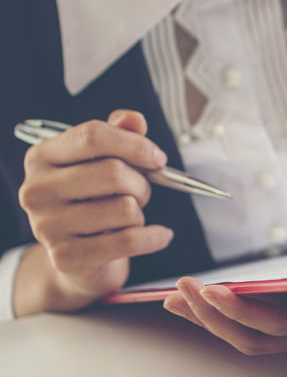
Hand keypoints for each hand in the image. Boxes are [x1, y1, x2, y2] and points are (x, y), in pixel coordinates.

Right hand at [14, 110, 173, 314]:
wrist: (79, 256)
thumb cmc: (92, 199)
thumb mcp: (102, 160)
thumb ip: (120, 133)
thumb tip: (134, 119)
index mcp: (42, 157)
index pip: (92, 136)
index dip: (134, 143)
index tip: (157, 158)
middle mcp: (37, 190)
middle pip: (112, 172)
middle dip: (142, 183)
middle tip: (142, 192)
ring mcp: (47, 226)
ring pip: (124, 208)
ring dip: (140, 212)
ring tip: (130, 216)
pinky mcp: (65, 257)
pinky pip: (128, 241)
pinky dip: (153, 237)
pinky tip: (159, 235)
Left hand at [162, 263, 286, 355]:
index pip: (281, 323)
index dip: (245, 312)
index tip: (217, 292)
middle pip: (255, 335)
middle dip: (214, 316)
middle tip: (183, 292)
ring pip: (252, 335)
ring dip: (213, 318)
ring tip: (180, 298)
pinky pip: (258, 323)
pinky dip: (227, 313)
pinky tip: (204, 300)